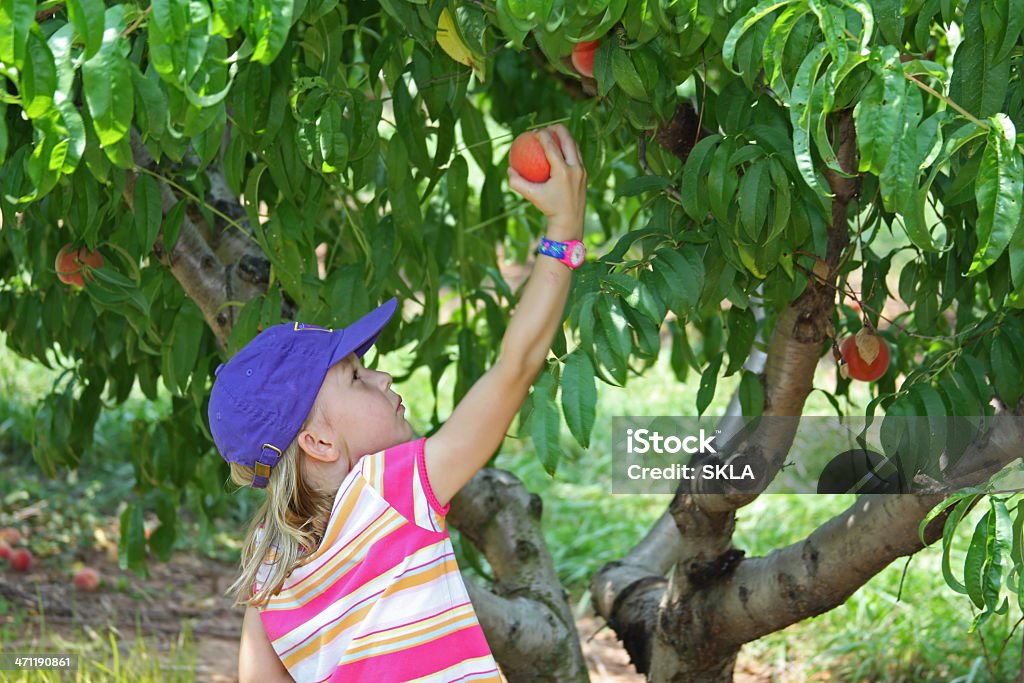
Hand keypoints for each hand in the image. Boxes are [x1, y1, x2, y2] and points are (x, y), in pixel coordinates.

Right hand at [507, 124, 585, 241]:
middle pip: (568, 139)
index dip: (541, 134)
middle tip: (546, 127)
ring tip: (554, 135)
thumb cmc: (548, 208)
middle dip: (557, 128)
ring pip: (575, 145)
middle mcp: (575, 168)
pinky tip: (559, 150)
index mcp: (563, 171)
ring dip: (565, 137)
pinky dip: (568, 149)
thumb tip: (508, 168)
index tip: (533, 133)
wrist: (570, 221)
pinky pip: (577, 155)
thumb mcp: (531, 195)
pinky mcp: (585, 174)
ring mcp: (583, 170)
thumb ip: (517, 182)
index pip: (551, 145)